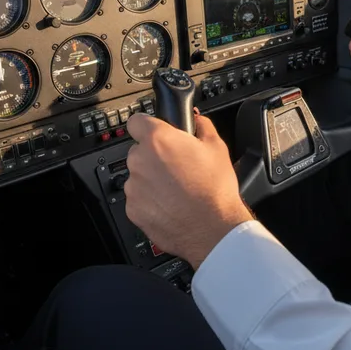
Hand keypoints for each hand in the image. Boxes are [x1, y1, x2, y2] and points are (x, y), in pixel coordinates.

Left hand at [125, 111, 253, 268]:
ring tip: (176, 189)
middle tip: (176, 166)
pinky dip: (150, 201)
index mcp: (157, 140)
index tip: (153, 132)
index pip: (136, 121)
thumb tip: (196, 120)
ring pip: (138, 176)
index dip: (147, 126)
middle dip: (154, 156)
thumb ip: (202, 126)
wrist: (213, 229)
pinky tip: (171, 204)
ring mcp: (134, 187)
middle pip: (138, 151)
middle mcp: (140, 161)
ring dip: (151, 180)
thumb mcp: (217, 147)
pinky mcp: (133, 209)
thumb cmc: (215, 190)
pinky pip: (138, 199)